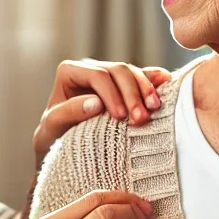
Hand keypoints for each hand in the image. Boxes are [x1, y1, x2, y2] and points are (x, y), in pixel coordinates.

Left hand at [33, 60, 170, 168]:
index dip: (111, 94)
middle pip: (119, 71)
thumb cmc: (54, 139)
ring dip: (147, 91)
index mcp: (70, 72)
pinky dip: (155, 80)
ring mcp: (110, 76)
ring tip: (154, 110)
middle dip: (133, 94)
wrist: (64, 149)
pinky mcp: (125, 87)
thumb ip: (68, 113)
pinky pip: (144, 77)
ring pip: (134, 73)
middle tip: (141, 119)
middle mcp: (91, 69)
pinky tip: (167, 83)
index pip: (97, 75)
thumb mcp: (52, 129)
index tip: (119, 117)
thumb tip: (96, 103)